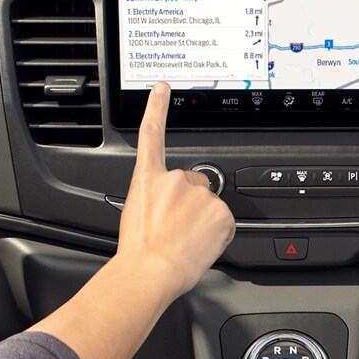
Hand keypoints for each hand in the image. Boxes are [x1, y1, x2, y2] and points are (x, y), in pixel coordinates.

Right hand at [115, 83, 234, 296]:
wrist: (150, 270)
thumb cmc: (139, 252)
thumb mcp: (136, 215)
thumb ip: (155, 201)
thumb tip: (167, 210)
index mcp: (148, 179)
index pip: (152, 134)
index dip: (157, 108)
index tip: (161, 88)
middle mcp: (175, 180)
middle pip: (193, 186)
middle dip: (191, 205)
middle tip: (177, 230)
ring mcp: (200, 195)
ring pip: (209, 207)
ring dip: (202, 223)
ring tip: (185, 242)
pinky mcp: (220, 212)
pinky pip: (223, 224)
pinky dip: (216, 236)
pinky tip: (198, 246)